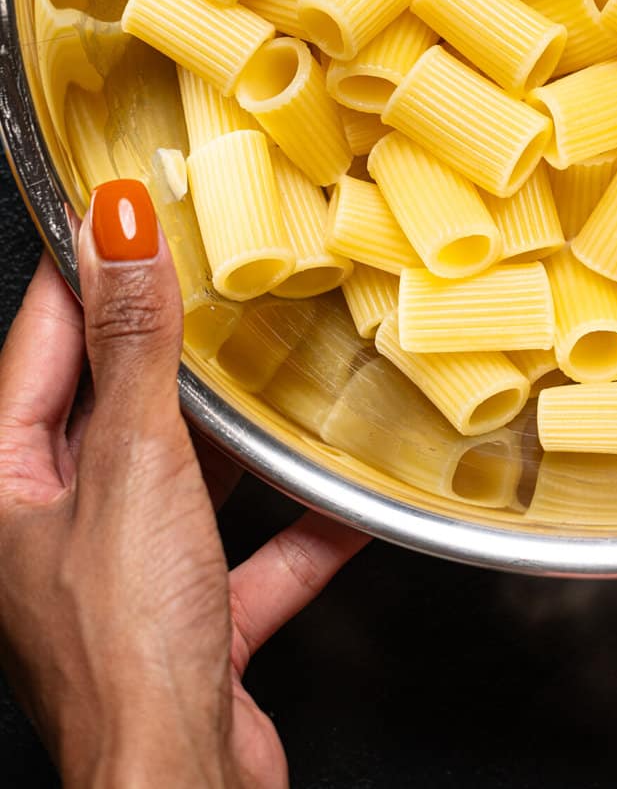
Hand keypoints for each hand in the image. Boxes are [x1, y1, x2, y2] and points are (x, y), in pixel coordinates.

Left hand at [0, 179, 367, 788]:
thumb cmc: (128, 647)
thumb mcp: (135, 462)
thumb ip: (134, 341)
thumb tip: (116, 223)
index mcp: (6, 484)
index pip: (40, 339)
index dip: (85, 266)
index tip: (129, 201)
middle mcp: (52, 530)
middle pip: (112, 405)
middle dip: (170, 345)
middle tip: (223, 263)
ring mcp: (121, 580)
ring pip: (181, 477)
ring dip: (236, 437)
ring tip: (287, 365)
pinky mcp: (188, 626)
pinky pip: (248, 554)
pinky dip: (297, 529)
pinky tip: (349, 497)